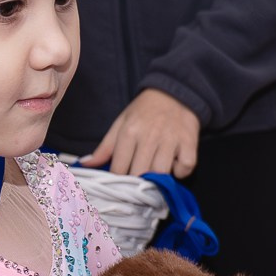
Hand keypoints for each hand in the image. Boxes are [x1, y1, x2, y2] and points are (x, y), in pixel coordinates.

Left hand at [85, 89, 201, 178]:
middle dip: (137, 183)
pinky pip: (185, 168)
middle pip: (140, 174)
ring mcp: (171, 139)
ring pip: (162, 173)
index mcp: (129, 132)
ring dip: (158, 179)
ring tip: (155, 175)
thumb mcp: (121, 123)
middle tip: (138, 184)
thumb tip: (86, 164)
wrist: (175, 92)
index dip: (118, 180)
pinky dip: (180, 172)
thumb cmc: (144, 111)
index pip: (119, 169)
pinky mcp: (189, 142)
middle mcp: (150, 136)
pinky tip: (174, 165)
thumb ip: (105, 147)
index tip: (120, 184)